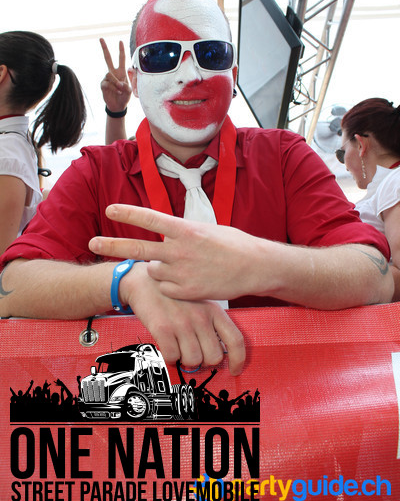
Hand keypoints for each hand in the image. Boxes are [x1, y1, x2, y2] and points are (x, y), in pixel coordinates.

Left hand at [89, 204, 260, 301]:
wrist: (256, 267)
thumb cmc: (234, 245)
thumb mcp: (207, 230)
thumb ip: (183, 233)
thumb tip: (166, 234)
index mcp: (186, 230)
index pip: (150, 218)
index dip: (128, 213)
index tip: (110, 209)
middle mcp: (180, 250)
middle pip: (138, 247)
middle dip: (112, 244)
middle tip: (92, 241)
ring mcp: (182, 272)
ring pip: (154, 270)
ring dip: (159, 268)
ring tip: (184, 266)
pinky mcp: (186, 292)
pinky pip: (165, 288)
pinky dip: (171, 285)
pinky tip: (189, 280)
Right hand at [100, 38, 131, 111]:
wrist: (118, 106)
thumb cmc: (124, 97)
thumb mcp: (129, 91)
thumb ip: (126, 87)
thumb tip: (119, 84)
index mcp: (121, 72)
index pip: (121, 59)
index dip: (121, 50)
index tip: (120, 41)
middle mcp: (113, 73)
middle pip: (107, 58)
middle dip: (105, 48)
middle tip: (101, 38)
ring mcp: (107, 78)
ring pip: (108, 74)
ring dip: (115, 82)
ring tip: (120, 90)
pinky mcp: (103, 84)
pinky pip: (107, 83)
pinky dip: (113, 88)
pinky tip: (117, 92)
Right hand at [117, 261, 244, 375]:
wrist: (145, 281)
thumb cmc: (174, 295)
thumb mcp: (200, 302)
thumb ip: (212, 323)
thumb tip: (219, 351)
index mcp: (213, 310)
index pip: (235, 340)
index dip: (237, 360)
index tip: (233, 370)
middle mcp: (200, 317)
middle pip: (214, 357)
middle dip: (204, 360)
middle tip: (194, 352)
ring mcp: (182, 323)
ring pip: (193, 361)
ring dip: (185, 359)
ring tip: (179, 347)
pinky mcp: (163, 328)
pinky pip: (172, 357)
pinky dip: (170, 356)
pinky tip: (167, 345)